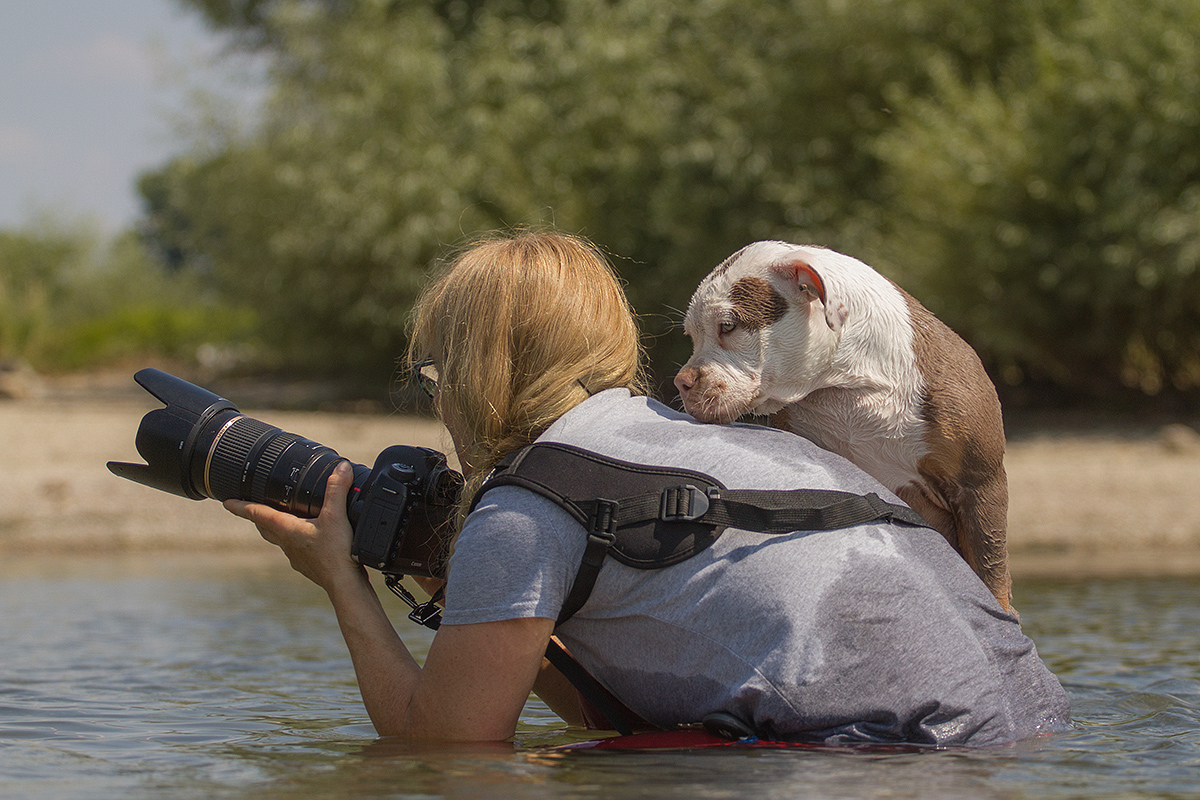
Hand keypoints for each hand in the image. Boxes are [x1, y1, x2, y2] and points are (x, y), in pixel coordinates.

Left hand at [224, 461, 364, 592]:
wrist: (344, 585)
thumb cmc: (336, 553)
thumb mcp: (336, 516)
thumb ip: (337, 489)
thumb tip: (341, 466)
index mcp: (287, 529)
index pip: (257, 514)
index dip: (241, 506)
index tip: (226, 502)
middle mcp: (286, 543)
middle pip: (265, 527)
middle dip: (257, 516)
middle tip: (252, 507)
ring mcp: (295, 556)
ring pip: (279, 538)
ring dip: (277, 528)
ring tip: (284, 518)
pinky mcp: (307, 565)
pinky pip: (295, 548)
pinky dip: (296, 539)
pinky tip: (311, 538)